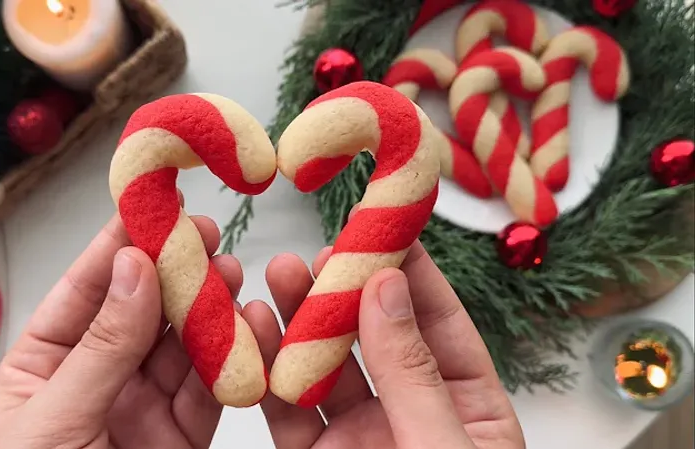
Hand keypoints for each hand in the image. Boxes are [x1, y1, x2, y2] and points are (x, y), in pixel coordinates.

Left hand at [0, 192, 241, 448]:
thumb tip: (132, 267)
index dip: (120, 245)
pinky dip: (233, 365)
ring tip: (233, 276)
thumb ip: (101, 346)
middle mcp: (98, 379)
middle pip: (144, 312)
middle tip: (207, 237)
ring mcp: (141, 408)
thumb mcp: (52, 418)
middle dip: (177, 272)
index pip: (88, 290)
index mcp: (47, 363)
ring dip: (210, 311)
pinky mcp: (179, 439)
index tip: (154, 206)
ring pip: (184, 348)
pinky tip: (247, 333)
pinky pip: (210, 394)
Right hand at [244, 240, 524, 447]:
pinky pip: (287, 410)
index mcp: (469, 408)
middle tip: (319, 251)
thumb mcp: (443, 446)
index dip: (412, 273)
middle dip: (343, 290)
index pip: (439, 324)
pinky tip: (256, 329)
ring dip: (299, 320)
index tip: (384, 226)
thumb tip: (387, 287)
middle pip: (374, 338)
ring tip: (281, 274)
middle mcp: (412, 413)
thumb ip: (411, 372)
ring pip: (325, 367)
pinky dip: (267, 371)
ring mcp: (361, 436)